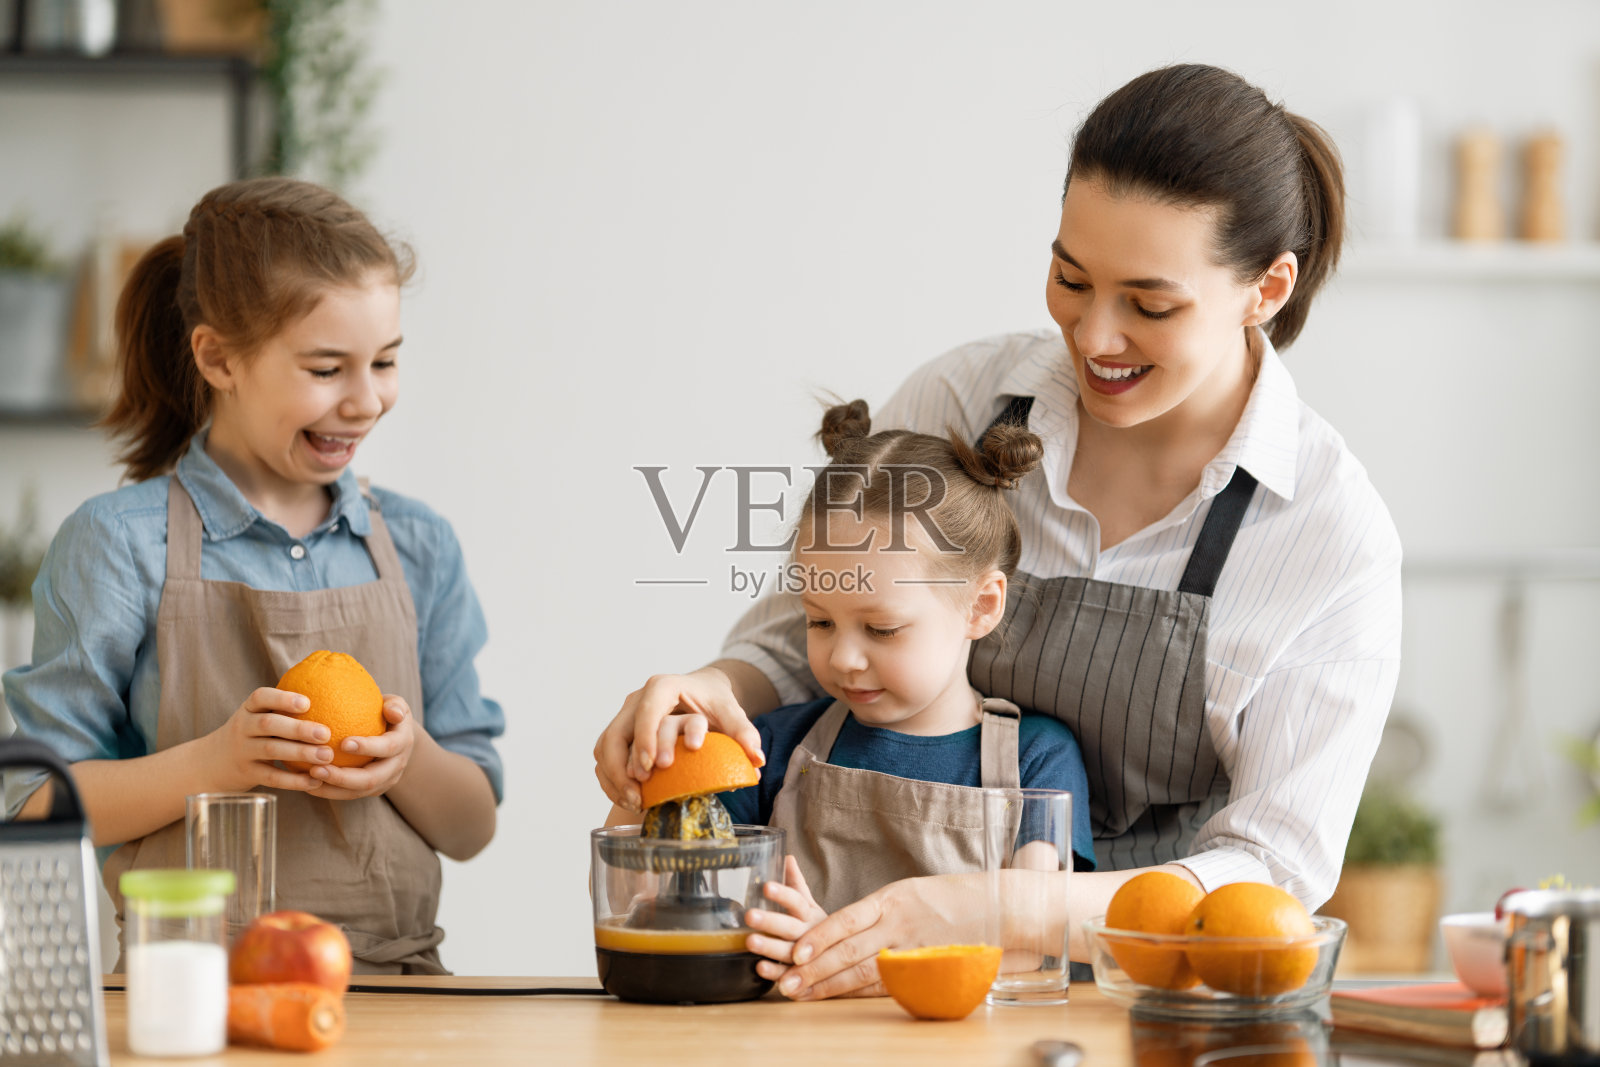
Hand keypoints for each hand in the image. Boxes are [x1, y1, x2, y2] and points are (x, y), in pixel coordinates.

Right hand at [203, 686, 331, 792]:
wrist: (213, 763)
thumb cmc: (251, 733)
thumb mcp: (257, 715)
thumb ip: (284, 707)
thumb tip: (331, 690)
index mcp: (248, 709)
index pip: (260, 697)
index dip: (282, 698)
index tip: (307, 703)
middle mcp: (242, 727)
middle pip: (268, 724)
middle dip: (298, 729)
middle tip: (326, 734)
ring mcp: (242, 751)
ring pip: (270, 750)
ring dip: (300, 753)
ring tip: (327, 756)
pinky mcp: (247, 774)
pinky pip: (271, 777)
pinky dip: (293, 780)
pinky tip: (315, 780)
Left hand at [305, 696, 415, 800]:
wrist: (397, 738)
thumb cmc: (387, 713)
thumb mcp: (395, 704)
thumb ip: (394, 705)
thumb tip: (392, 711)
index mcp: (403, 743)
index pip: (388, 747)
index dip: (368, 747)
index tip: (343, 743)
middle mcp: (397, 766)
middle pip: (371, 779)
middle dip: (343, 777)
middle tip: (316, 769)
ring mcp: (385, 781)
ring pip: (357, 792)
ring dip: (331, 788)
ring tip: (308, 778)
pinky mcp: (372, 790)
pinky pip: (349, 795)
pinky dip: (328, 791)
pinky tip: (308, 783)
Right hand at [594, 667, 763, 810]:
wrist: (701, 691)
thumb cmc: (714, 700)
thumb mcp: (731, 711)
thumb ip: (744, 731)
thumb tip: (756, 760)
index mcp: (662, 686)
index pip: (646, 710)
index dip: (645, 739)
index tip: (653, 767)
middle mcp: (637, 699)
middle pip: (617, 732)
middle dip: (623, 766)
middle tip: (639, 794)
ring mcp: (625, 715)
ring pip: (605, 746)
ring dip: (614, 777)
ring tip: (634, 801)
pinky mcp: (620, 732)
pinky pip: (605, 757)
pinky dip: (611, 779)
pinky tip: (627, 798)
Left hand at [747, 856, 827, 987]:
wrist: (845, 961)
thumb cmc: (822, 931)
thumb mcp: (812, 906)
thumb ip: (797, 885)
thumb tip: (787, 857)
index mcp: (812, 915)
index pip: (797, 902)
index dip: (782, 894)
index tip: (766, 886)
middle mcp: (811, 935)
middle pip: (791, 927)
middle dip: (770, 922)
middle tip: (749, 915)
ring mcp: (808, 957)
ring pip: (789, 952)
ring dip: (769, 947)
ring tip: (750, 941)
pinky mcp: (804, 977)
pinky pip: (788, 976)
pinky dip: (774, 973)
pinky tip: (759, 967)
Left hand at [779, 872, 988, 1000]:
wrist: (996, 907)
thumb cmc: (946, 896)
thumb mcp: (907, 891)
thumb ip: (876, 910)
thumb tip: (841, 927)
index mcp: (891, 899)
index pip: (847, 919)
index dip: (820, 937)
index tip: (796, 951)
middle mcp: (899, 925)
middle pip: (849, 950)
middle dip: (814, 968)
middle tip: (786, 982)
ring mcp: (912, 951)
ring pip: (864, 972)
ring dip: (830, 986)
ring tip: (801, 993)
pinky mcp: (924, 971)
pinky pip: (886, 986)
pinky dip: (858, 994)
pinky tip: (838, 999)